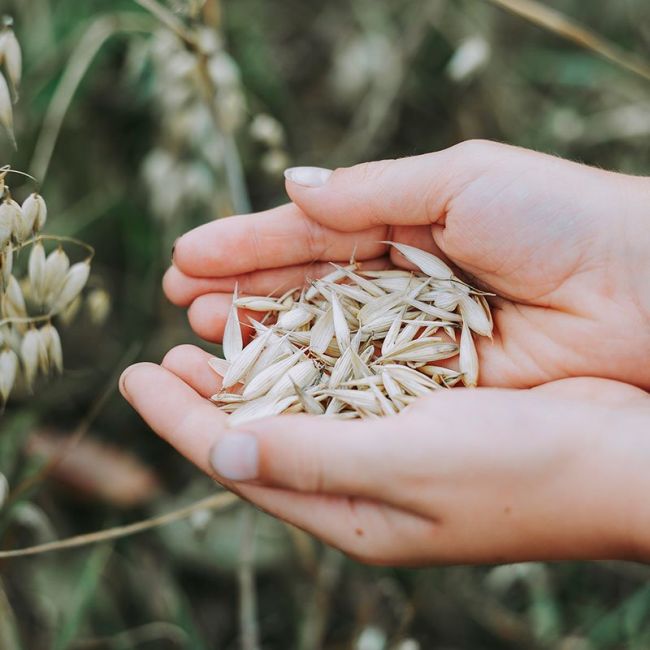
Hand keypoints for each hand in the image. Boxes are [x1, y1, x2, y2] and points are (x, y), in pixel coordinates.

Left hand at [120, 350, 649, 564]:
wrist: (620, 457)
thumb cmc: (523, 471)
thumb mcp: (409, 467)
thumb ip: (312, 458)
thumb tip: (221, 445)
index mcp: (349, 509)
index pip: (239, 459)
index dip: (179, 419)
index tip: (132, 375)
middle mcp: (360, 478)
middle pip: (260, 429)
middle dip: (205, 390)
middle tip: (162, 349)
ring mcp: (390, 442)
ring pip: (298, 398)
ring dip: (253, 362)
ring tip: (207, 328)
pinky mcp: (420, 407)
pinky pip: (344, 377)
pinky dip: (308, 348)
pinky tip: (289, 322)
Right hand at [164, 140, 649, 388]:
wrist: (645, 293)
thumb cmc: (559, 219)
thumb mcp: (460, 180)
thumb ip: (371, 192)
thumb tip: (292, 188)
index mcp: (404, 224)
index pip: (309, 235)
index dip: (248, 244)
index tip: (186, 255)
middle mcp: (399, 285)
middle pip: (304, 289)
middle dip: (241, 290)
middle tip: (178, 299)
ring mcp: (410, 337)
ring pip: (320, 337)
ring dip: (260, 334)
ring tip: (200, 334)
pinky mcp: (430, 384)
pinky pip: (355, 379)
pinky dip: (308, 376)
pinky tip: (260, 374)